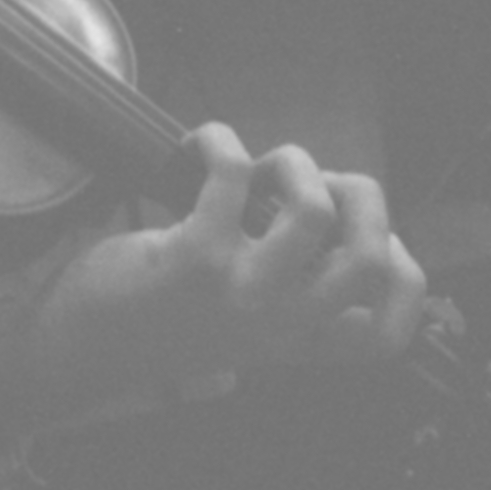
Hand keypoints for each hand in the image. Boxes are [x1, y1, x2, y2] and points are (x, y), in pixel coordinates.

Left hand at [48, 126, 428, 402]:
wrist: (85, 349)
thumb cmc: (164, 324)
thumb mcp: (243, 328)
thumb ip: (292, 293)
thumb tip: (331, 209)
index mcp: (300, 342)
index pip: (387, 334)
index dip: (405, 280)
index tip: (375, 245)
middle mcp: (282, 323)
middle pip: (371, 259)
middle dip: (361, 197)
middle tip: (317, 187)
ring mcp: (242, 291)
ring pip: (315, 210)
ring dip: (294, 163)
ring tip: (259, 167)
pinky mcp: (195, 258)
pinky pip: (232, 173)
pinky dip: (221, 140)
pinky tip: (203, 145)